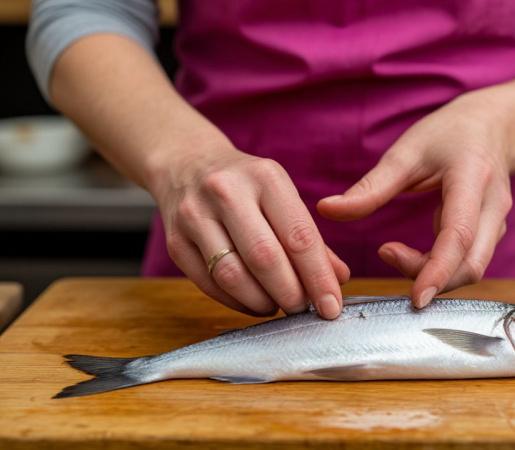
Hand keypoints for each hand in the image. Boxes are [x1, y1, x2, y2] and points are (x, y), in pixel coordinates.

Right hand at [153, 144, 349, 318]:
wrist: (186, 163)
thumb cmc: (246, 185)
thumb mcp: (281, 196)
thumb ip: (311, 239)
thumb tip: (338, 279)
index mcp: (265, 177)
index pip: (299, 236)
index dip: (318, 278)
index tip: (331, 306)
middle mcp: (227, 192)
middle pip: (265, 258)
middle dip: (290, 294)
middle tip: (303, 309)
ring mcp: (195, 216)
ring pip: (232, 275)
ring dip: (261, 301)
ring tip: (277, 305)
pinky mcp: (175, 241)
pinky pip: (209, 284)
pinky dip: (236, 302)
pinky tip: (252, 302)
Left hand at [318, 91, 512, 307]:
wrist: (492, 126)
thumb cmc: (448, 134)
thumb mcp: (406, 152)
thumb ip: (370, 187)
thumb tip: (326, 210)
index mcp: (472, 179)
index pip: (459, 236)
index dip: (438, 271)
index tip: (416, 297)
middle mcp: (493, 205)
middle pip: (472, 264)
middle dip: (432, 279)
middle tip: (387, 256)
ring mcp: (497, 222)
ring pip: (471, 268)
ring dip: (432, 274)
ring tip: (393, 251)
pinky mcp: (491, 233)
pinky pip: (468, 262)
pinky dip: (440, 268)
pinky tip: (413, 254)